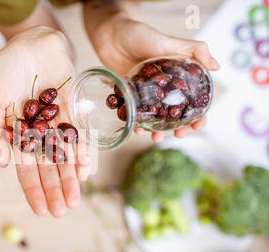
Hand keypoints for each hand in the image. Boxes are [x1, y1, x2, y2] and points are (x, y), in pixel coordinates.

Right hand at [0, 27, 88, 216]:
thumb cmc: (5, 70)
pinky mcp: (73, 110)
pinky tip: (85, 171)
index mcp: (18, 135)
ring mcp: (57, 123)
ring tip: (74, 199)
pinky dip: (83, 151)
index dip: (33, 189)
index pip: (26, 168)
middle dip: (54, 189)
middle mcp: (40, 134)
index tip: (41, 210)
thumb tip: (1, 162)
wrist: (30, 42)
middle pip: (49, 167)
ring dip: (70, 178)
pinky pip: (80, 134)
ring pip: (65, 156)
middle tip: (61, 211)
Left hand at [91, 13, 219, 141]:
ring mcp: (147, 95)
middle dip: (180, 128)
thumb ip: (196, 50)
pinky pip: (136, 115)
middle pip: (176, 115)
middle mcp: (164, 89)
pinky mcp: (130, 97)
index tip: (197, 126)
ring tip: (155, 137)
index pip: (193, 102)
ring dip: (158, 131)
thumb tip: (218, 67)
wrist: (112, 36)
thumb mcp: (171, 42)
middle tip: (178, 135)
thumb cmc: (142, 36)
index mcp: (179, 79)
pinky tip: (137, 130)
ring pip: (156, 119)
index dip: (198, 116)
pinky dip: (137, 125)